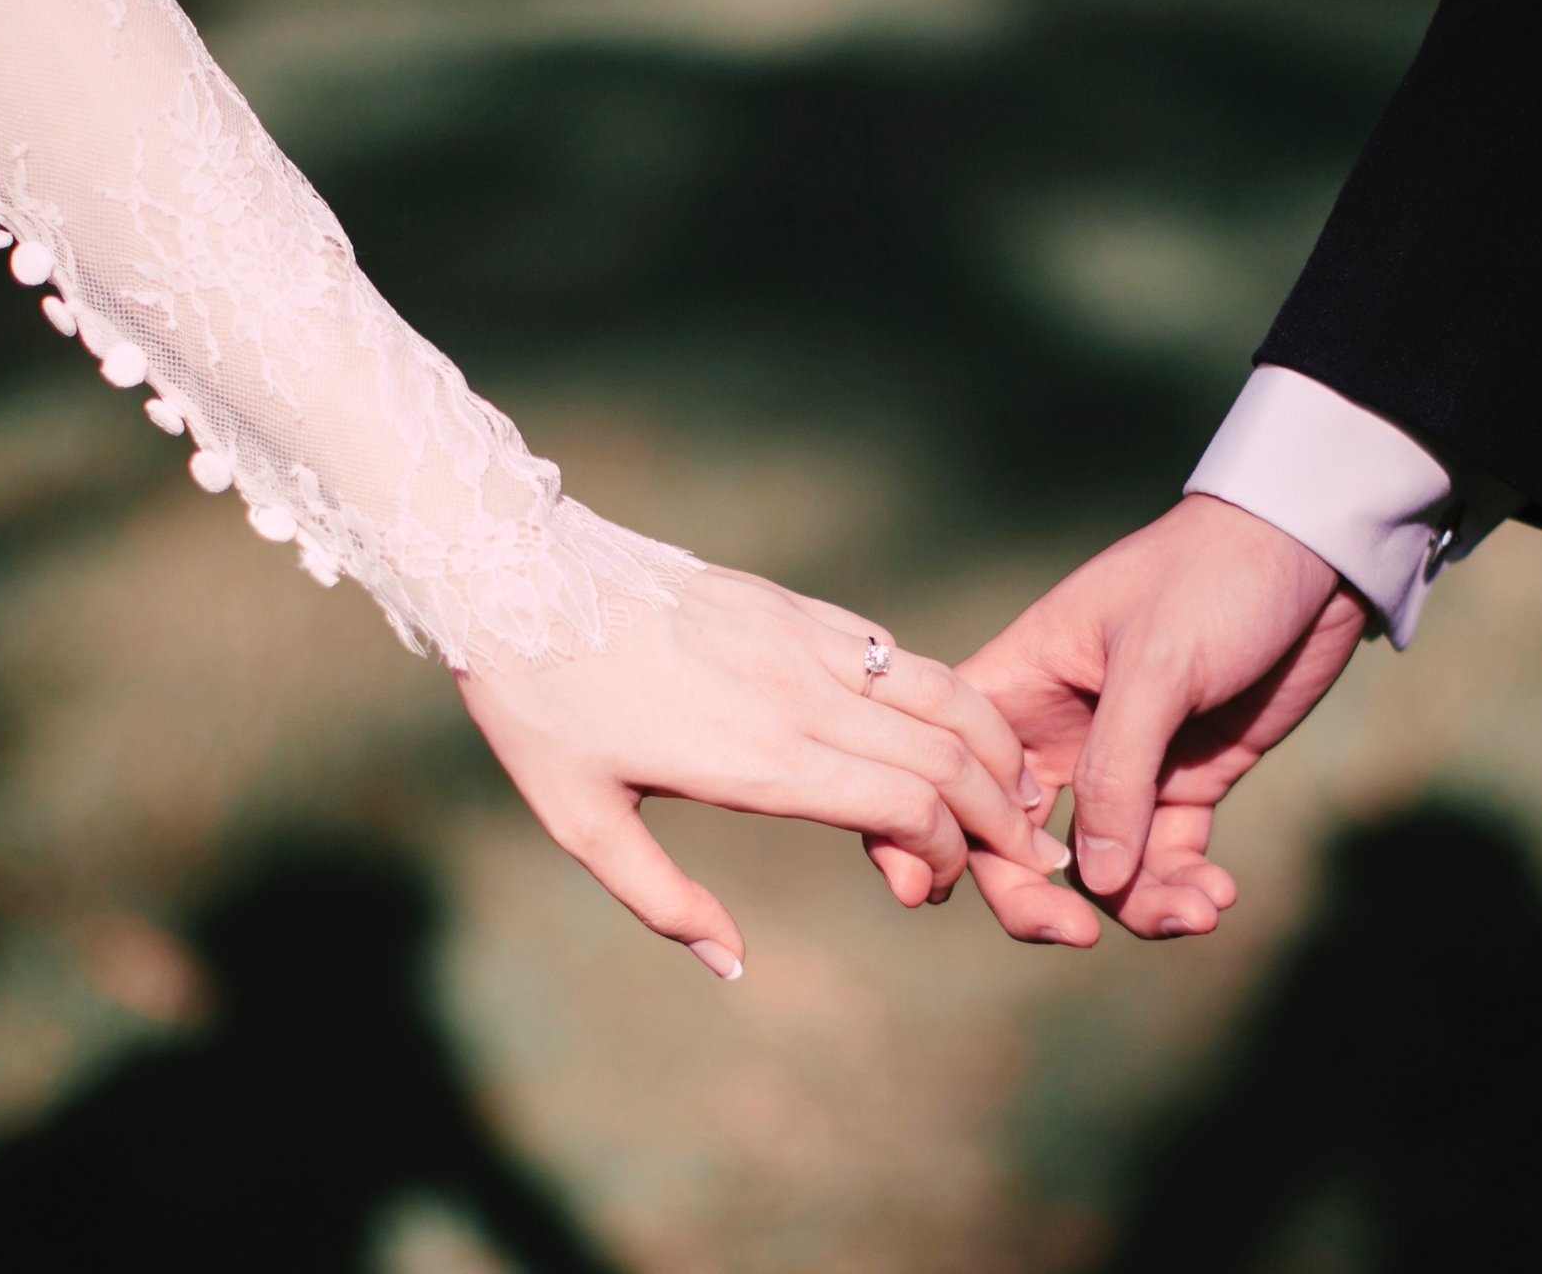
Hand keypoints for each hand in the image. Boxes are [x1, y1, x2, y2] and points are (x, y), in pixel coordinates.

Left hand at [455, 566, 1068, 978]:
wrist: (515, 575)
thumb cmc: (542, 708)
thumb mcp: (580, 822)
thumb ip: (663, 901)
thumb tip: (732, 966)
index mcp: (757, 758)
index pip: (905, 804)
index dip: (944, 854)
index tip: (928, 886)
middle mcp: (799, 696)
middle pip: (947, 753)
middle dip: (1002, 813)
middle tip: (1026, 855)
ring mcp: (803, 641)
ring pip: (942, 691)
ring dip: (995, 746)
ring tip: (1021, 790)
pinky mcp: (794, 605)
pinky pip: (895, 651)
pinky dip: (947, 693)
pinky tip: (956, 724)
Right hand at [954, 494, 1369, 943]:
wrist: (1315, 551)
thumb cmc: (1214, 578)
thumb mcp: (1157, 663)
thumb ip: (1117, 771)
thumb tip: (1092, 882)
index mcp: (1017, 685)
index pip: (950, 770)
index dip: (934, 831)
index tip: (945, 891)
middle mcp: (1056, 734)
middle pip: (1013, 841)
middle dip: (1037, 899)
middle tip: (1079, 937)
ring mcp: (1122, 764)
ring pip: (1097, 867)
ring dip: (1135, 904)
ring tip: (1196, 911)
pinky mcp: (1185, 781)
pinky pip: (1165, 859)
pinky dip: (1183, 887)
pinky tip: (1218, 896)